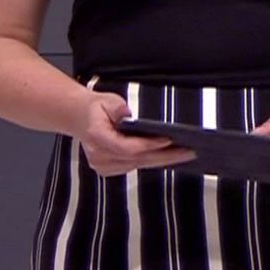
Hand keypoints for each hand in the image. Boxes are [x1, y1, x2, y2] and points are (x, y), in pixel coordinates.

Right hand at [72, 91, 195, 176]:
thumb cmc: (96, 108)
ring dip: (161, 161)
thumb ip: (117, 108)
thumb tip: (128, 116)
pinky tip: (166, 157)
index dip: (150, 145)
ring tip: (183, 154)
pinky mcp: (108, 170)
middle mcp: (98, 155)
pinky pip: (133, 168)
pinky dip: (150, 162)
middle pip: (137, 159)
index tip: (169, 139)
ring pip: (137, 165)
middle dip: (165, 156)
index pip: (128, 147)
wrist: (81, 118)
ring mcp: (102, 165)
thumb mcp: (107, 100)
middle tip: (188, 152)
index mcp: (97, 136)